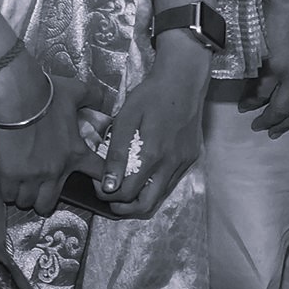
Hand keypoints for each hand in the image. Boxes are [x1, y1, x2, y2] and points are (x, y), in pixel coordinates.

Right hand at [0, 56, 98, 218]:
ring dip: (25, 196)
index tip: (99, 186)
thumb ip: (94, 98)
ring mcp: (32, 176)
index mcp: (76, 152)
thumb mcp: (77, 91)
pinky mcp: (10, 176)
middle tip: (38, 190)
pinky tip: (7, 181)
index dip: (102, 182)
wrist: (16, 96)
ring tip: (21, 187)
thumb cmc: (46, 93)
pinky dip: (8, 191)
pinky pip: (9, 196)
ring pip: (29, 202)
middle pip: (51, 202)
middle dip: (45, 199)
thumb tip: (106, 101)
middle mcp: (56, 170)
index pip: (100, 175)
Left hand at [95, 36, 210, 216]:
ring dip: (139, 198)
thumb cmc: (150, 95)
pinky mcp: (190, 158)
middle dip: (124, 207)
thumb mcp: (126, 119)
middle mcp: (171, 164)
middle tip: (109, 197)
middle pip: (145, 206)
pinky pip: (170, 182)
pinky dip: (154, 185)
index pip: (127, 193)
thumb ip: (116, 154)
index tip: (98, 183)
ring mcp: (183, 163)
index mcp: (152, 155)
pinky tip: (143, 172)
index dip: (107, 194)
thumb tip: (108, 185)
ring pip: (160, 197)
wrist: (183, 80)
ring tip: (123, 187)